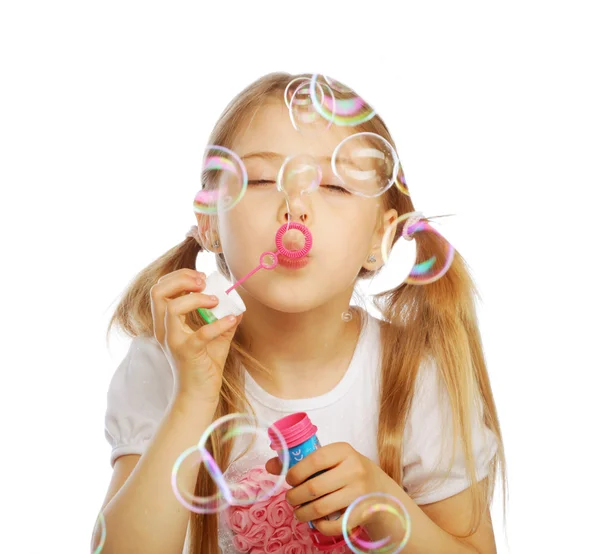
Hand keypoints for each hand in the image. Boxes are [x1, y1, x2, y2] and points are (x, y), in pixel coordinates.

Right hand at [150, 268, 242, 402]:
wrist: (199, 394)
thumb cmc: (204, 364)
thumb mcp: (215, 336)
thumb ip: (223, 318)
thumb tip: (238, 304)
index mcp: (166, 322)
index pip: (160, 289)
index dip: (179, 276)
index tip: (201, 277)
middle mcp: (164, 329)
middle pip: (157, 292)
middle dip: (181, 279)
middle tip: (203, 282)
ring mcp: (173, 341)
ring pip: (172, 308)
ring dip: (196, 299)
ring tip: (216, 301)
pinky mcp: (187, 353)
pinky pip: (200, 333)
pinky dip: (218, 324)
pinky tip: (231, 320)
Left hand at [265, 442, 396, 536]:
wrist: (380, 489)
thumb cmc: (348, 470)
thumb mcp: (330, 459)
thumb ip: (302, 461)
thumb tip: (270, 465)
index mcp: (344, 450)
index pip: (314, 460)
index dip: (296, 472)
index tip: (289, 479)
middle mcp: (354, 469)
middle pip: (314, 487)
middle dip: (294, 496)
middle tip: (290, 498)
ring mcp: (359, 492)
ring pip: (321, 507)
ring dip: (302, 512)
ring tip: (298, 511)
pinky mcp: (361, 513)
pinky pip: (334, 525)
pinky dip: (320, 526)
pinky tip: (315, 521)